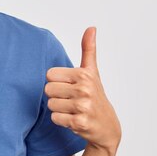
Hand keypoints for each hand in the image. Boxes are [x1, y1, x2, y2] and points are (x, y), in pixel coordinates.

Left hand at [44, 27, 120, 151]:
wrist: (108, 127)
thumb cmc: (96, 96)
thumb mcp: (92, 72)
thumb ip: (89, 50)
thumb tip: (91, 27)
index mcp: (84, 74)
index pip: (49, 75)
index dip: (57, 82)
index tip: (70, 87)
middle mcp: (84, 89)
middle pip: (48, 90)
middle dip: (57, 96)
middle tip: (71, 100)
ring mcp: (82, 106)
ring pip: (50, 104)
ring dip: (59, 109)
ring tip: (73, 110)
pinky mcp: (79, 122)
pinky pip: (55, 118)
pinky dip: (62, 121)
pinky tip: (74, 119)